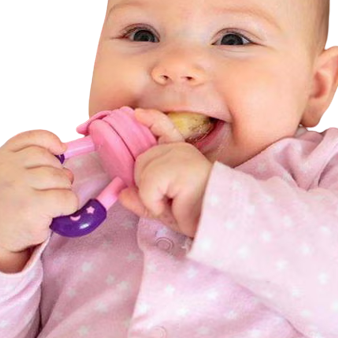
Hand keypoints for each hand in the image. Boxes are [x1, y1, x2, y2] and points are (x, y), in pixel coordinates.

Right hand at [0, 130, 77, 271]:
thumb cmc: (4, 203)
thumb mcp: (6, 173)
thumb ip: (28, 158)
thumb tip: (63, 152)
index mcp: (1, 157)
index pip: (32, 138)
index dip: (51, 141)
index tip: (61, 149)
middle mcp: (8, 169)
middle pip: (51, 160)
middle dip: (58, 174)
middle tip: (48, 191)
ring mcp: (19, 187)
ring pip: (62, 178)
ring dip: (63, 191)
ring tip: (49, 203)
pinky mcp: (32, 207)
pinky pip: (67, 198)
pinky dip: (68, 206)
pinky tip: (55, 213)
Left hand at [118, 108, 212, 237]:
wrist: (217, 223)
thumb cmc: (195, 215)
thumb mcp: (162, 206)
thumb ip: (141, 198)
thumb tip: (121, 193)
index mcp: (180, 153)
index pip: (164, 129)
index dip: (151, 120)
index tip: (137, 114)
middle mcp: (181, 148)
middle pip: (141, 161)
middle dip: (145, 184)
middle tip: (167, 200)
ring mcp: (181, 155)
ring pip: (142, 172)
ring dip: (150, 196)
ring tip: (172, 204)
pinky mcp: (179, 167)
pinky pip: (147, 185)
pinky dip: (153, 201)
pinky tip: (172, 206)